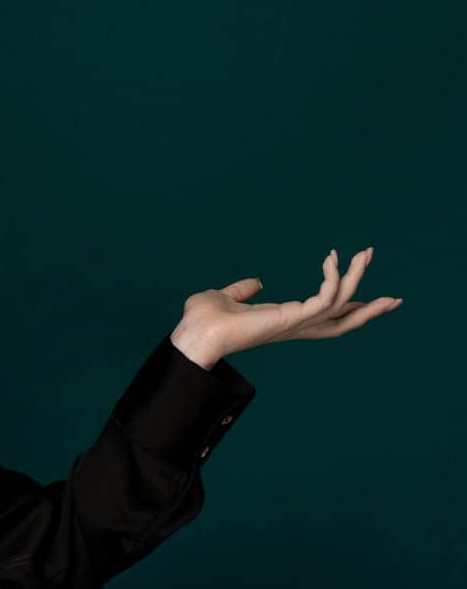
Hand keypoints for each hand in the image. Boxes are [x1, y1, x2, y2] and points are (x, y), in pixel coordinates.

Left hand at [170, 247, 403, 367]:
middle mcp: (294, 326)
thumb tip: (256, 283)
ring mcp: (295, 324)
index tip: (368, 300)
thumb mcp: (225, 297)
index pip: (324, 319)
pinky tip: (331, 258)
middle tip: (395, 298)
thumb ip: (243, 290)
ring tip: (366, 254)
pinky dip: (332, 278)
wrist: (194, 334)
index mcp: (283, 322)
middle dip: (370, 309)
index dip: (346, 310)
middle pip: (343, 323)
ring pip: (341, 306)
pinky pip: (326, 298)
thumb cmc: (202, 322)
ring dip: (357, 279)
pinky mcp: (292, 319)